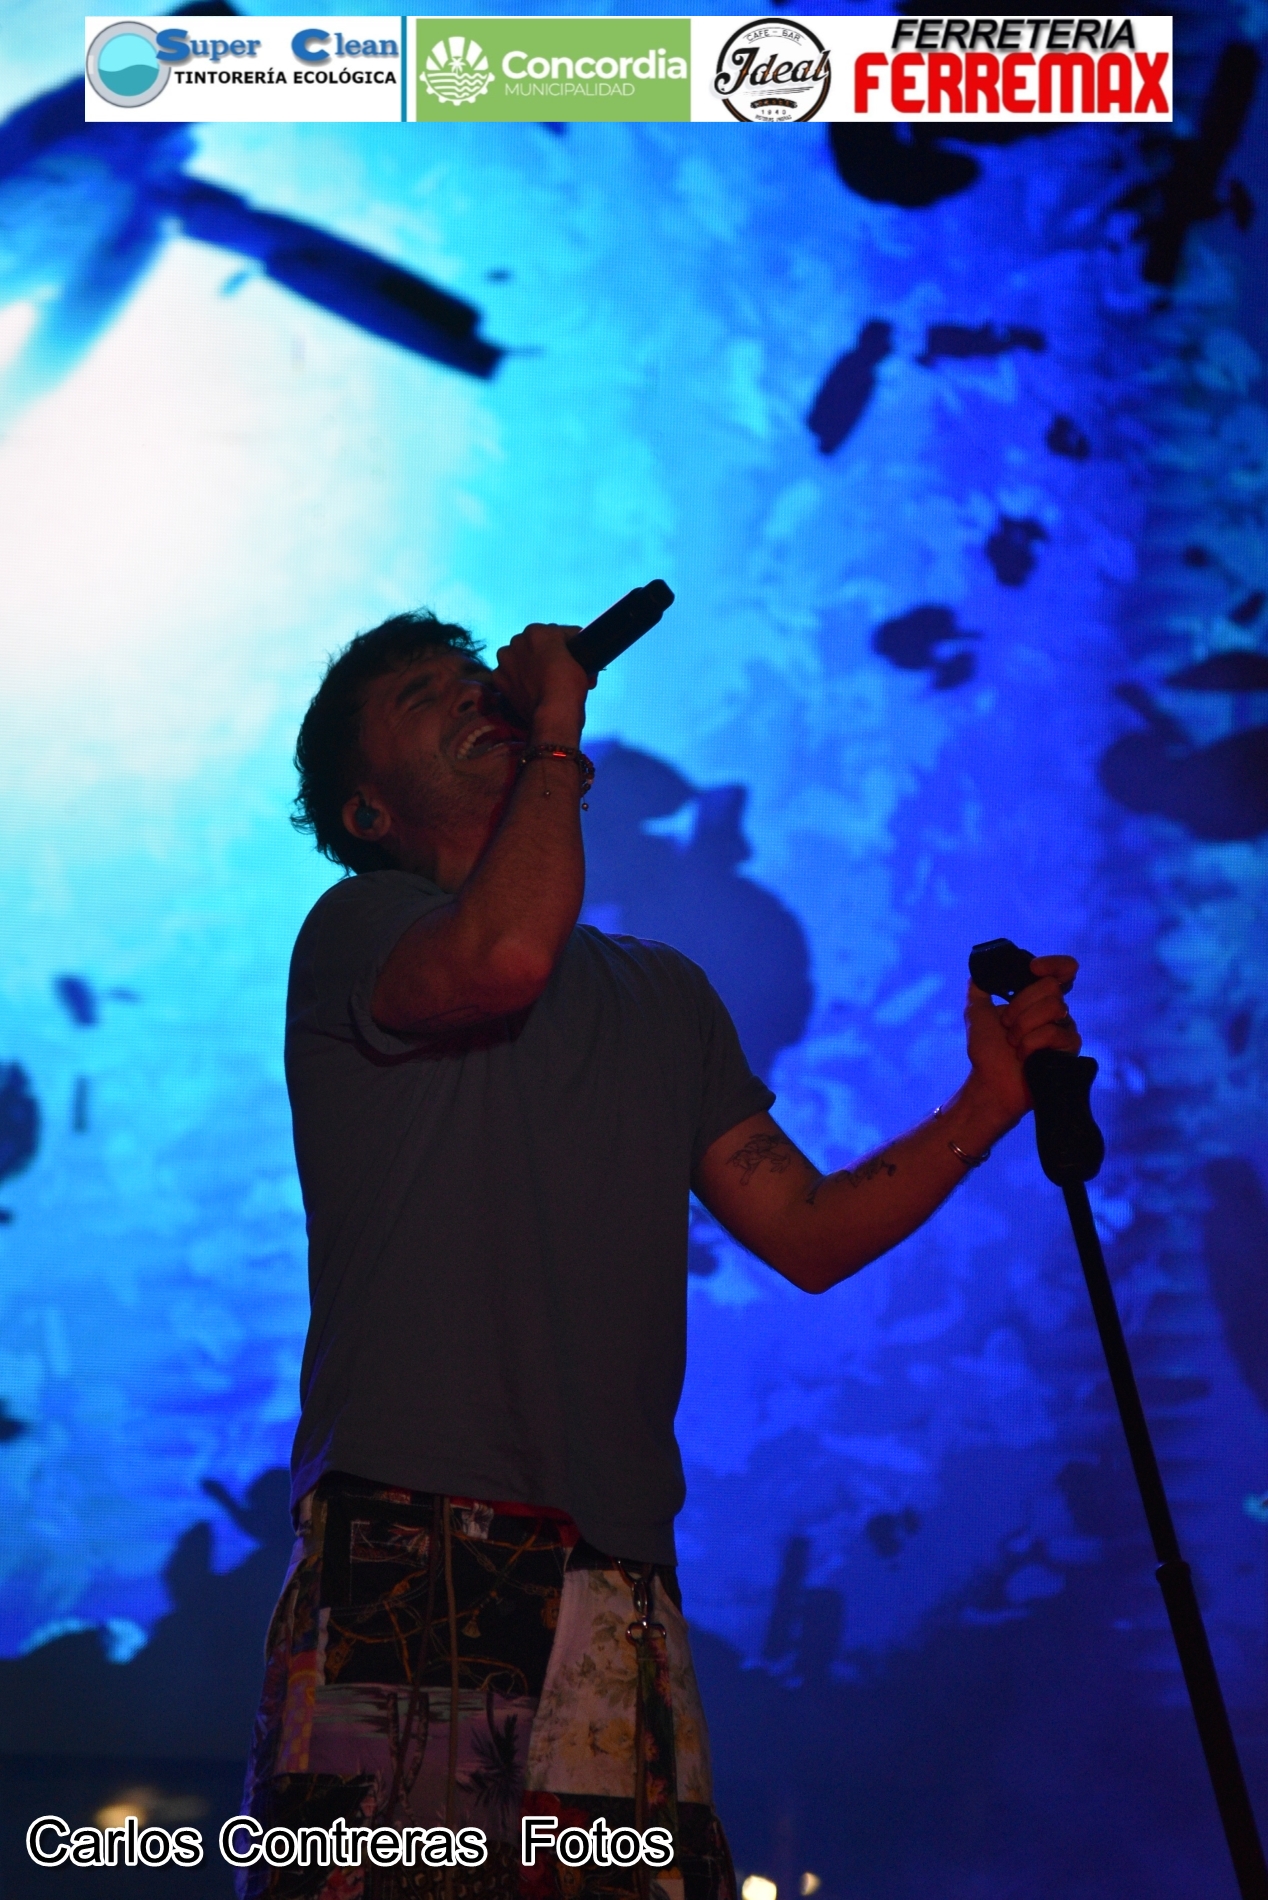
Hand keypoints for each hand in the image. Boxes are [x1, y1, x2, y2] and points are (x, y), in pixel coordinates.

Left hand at [491, 623, 588, 742]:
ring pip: (519, 658)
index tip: (572, 655)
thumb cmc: (569, 686)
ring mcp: (505, 660)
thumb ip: (572, 651)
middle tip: (557, 669)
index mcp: (537, 631)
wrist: (553, 714)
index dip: (566, 645)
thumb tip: (571, 655)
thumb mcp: (580, 661)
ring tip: (540, 680)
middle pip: (534, 644)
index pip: (556, 633)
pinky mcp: (498, 679)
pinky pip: (509, 675)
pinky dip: (517, 680)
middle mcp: (517, 641)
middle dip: (545, 654)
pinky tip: (528, 689)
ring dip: (528, 665)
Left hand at [964, 955, 1081, 1129]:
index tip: (1033, 968)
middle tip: (1007, 1026)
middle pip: (1051, 987)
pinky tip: (1024, 1056)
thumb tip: (980, 968)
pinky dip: (1031, 1043)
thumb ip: (979, 987)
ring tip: (1014, 1044)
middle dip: (1020, 1005)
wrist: (990, 1082)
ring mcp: (1065, 1029)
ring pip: (1054, 1007)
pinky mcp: (1069, 1049)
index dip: (1054, 964)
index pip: (1062, 971)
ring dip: (1023, 1026)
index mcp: (1037, 999)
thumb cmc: (986, 1051)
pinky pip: (1054, 1033)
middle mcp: (1056, 1011)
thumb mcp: (977, 1013)